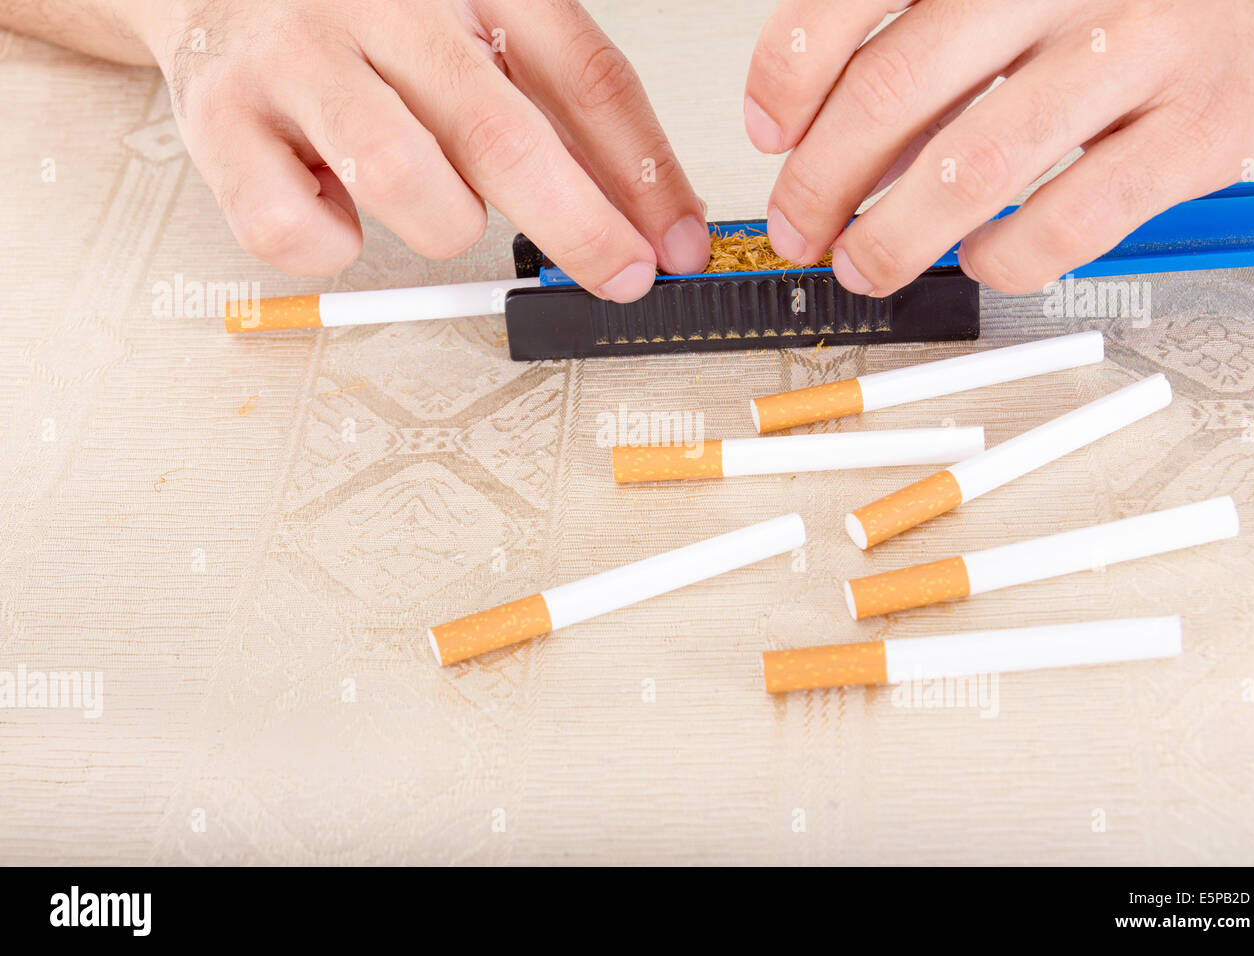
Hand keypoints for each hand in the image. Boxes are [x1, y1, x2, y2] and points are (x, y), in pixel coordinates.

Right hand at [129, 0, 709, 299]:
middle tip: (619, 275)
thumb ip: (555, 111)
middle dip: (580, 227)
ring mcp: (297, 60)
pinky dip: (333, 243)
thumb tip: (643, 218)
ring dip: (442, 221)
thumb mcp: (471, 32)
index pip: (584, 74)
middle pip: (505, 133)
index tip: (677, 243)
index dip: (645, 172)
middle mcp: (382, 7)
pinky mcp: (220, 123)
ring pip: (404, 182)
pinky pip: (298, 230)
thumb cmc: (362, 18)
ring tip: (431, 199)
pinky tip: (336, 206)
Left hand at [744, 0, 1253, 294]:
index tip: (769, 130)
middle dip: (821, 179)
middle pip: (895, 89)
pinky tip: (980, 259)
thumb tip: (828, 137)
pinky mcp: (1199, 129)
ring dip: (893, 237)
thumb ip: (930, 45)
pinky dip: (1004, 258)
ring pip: (972, 167)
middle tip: (798, 225)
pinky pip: (1072, 219)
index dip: (790, 71)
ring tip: (863, 264)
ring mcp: (1138, 50)